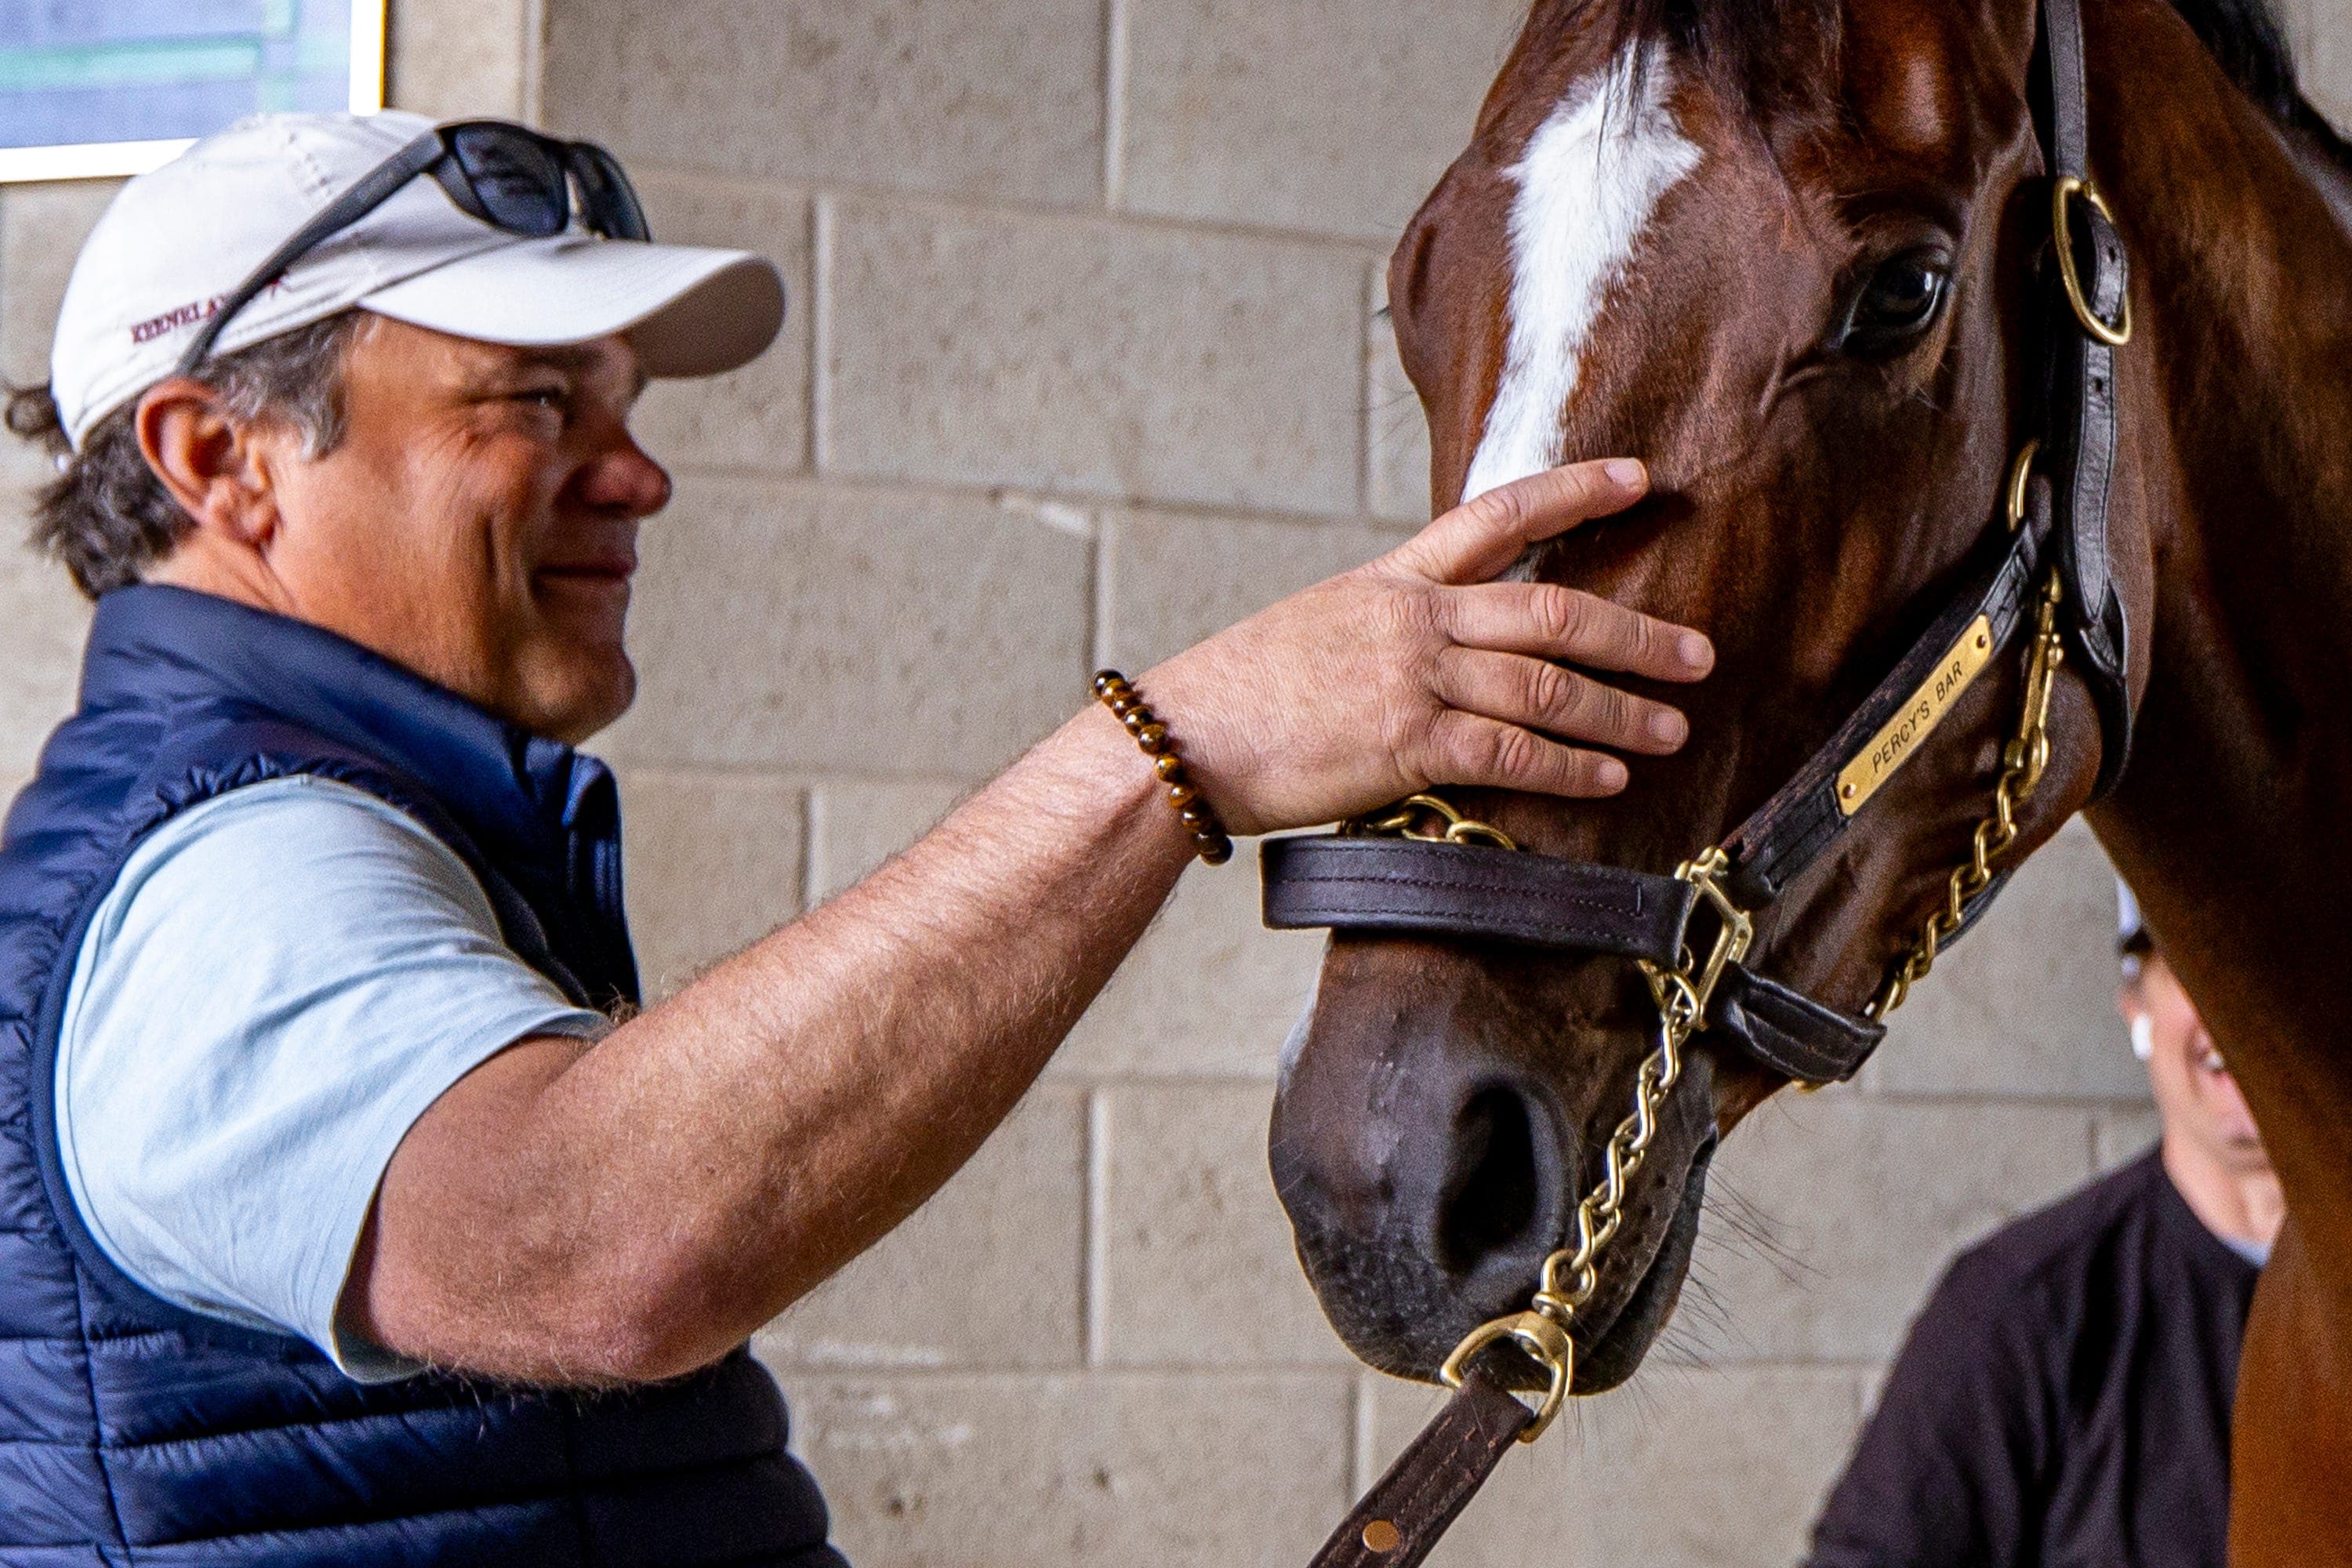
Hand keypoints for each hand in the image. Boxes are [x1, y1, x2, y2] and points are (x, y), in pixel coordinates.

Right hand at [1139, 459, 1711, 835]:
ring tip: (1670, 730)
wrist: (1184, 738)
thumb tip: (1444, 651)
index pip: (1497, 515)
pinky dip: (1569, 768)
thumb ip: (1388, 630)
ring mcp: (1413, 679)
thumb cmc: (1237, 696)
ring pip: (1547, 686)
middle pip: (1553, 609)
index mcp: (1392, 580)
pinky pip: (1511, 753)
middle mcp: (1414, 619)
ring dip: (1619, 711)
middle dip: (1636, 633)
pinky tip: (1606, 780)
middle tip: (1697, 654)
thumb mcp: (1316, 631)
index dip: (1575, 492)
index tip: (1639, 478)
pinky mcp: (1407, 743)